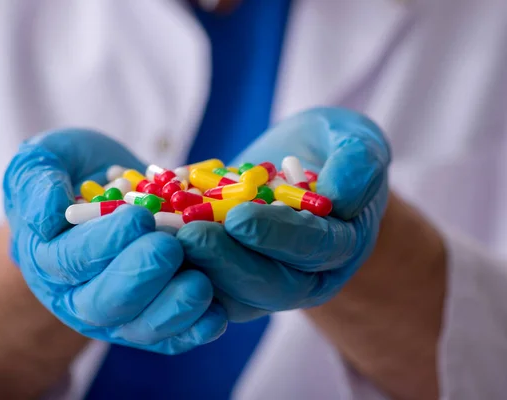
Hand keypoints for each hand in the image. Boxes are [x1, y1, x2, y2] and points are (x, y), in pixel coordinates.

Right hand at [4, 128, 226, 353]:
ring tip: (201, 284)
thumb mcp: (42, 161)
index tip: (138, 218)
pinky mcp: (150, 319)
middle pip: (105, 303)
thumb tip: (48, 213)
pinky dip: (194, 330)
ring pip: (141, 326)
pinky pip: (171, 337)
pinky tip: (217, 315)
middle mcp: (78, 295)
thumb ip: (37, 181)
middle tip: (170, 249)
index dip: (104, 243)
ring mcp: (117, 313)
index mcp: (48, 259)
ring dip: (172, 309)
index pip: (71, 260)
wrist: (102, 191)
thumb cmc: (69, 174)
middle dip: (140, 277)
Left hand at [177, 108, 390, 321]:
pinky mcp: (231, 278)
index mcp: (340, 246)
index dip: (276, 235)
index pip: (312, 247)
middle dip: (226, 261)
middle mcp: (304, 276)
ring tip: (160, 241)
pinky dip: (176, 265)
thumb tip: (340, 197)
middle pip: (267, 284)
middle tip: (189, 236)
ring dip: (194, 269)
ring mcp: (265, 282)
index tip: (238, 218)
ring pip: (230, 292)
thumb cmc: (335, 151)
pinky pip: (204, 282)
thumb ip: (359, 163)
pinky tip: (148, 239)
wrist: (306, 168)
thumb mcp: (357, 142)